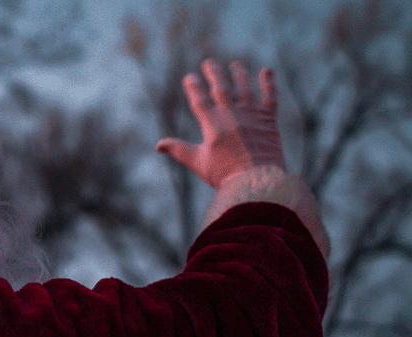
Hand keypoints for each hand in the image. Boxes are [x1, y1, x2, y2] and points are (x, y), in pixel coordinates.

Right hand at [156, 59, 285, 188]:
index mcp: (212, 125)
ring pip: (244, 87)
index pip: (199, 99)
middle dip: (214, 73)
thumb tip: (158, 145)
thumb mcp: (198, 162)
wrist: (256, 182)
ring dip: (239, 74)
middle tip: (209, 62)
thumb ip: (179, 150)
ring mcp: (251, 115)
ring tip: (235, 64)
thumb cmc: (224, 175)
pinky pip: (270, 96)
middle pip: (221, 87)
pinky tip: (266, 71)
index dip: (193, 86)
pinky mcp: (269, 119)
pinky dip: (268, 83)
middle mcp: (231, 115)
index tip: (190, 76)